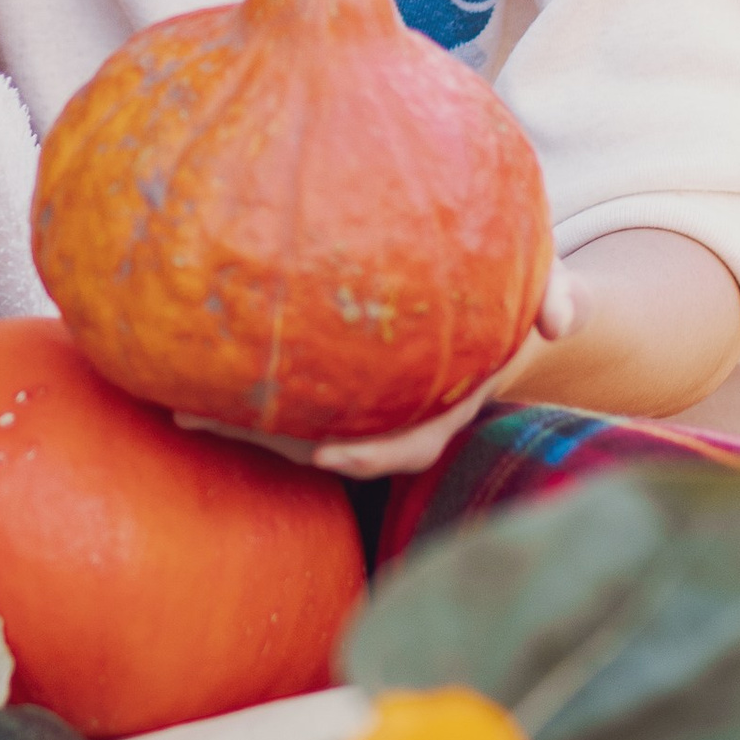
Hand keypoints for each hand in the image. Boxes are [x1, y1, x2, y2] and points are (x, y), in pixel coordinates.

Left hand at [182, 266, 581, 478]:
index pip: (410, 444)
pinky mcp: (337, 375)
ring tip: (174, 402)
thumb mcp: (553, 284)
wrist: (504, 295)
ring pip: (295, 418)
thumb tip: (564, 320)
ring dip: (237, 417)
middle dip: (270, 440)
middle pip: (330, 437)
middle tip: (206, 421)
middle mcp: (398, 410)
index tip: (326, 453)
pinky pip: (290, 382)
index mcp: (446, 405)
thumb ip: (562, 295)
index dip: (371, 454)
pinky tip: (188, 358)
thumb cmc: (523, 289)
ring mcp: (364, 396)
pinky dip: (243, 381)